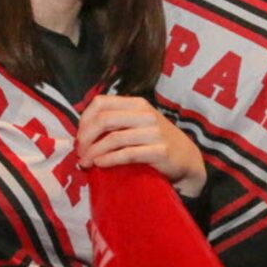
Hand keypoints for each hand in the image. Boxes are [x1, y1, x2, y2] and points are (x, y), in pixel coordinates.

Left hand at [76, 96, 205, 196]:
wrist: (187, 159)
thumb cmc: (156, 141)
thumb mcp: (139, 123)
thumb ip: (117, 121)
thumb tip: (82, 132)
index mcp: (137, 104)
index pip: (101, 102)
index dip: (84, 119)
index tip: (80, 137)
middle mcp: (145, 115)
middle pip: (103, 119)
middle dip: (86, 138)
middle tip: (80, 152)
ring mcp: (154, 133)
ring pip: (113, 138)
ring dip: (94, 152)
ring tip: (86, 163)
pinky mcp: (159, 151)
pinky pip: (126, 154)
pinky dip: (109, 160)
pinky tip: (100, 164)